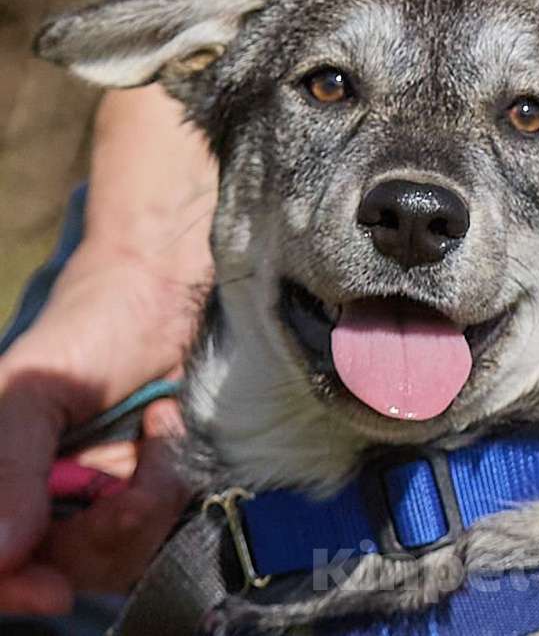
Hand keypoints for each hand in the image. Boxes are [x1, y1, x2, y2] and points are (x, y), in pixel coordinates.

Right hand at [0, 238, 206, 613]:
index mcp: (1, 472)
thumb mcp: (36, 391)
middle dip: (108, 527)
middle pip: (65, 566)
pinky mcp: (149, 486)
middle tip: (137, 472)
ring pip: (122, 550)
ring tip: (157, 428)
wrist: (163, 295)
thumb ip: (10, 468)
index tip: (53, 592)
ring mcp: (100, 495)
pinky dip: (172, 480)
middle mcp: (44, 496)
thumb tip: (2, 555)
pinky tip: (166, 430)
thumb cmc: (88, 329)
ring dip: (151, 493)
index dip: (14, 588)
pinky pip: (164, 520)